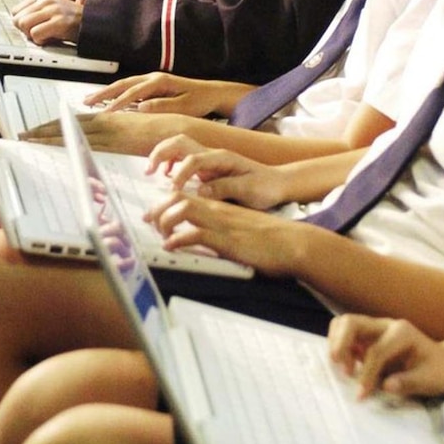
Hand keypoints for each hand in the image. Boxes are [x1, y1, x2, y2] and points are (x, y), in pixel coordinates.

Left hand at [11, 0, 81, 44]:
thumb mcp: (54, 10)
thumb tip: (20, 23)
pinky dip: (40, 41)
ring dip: (31, 36)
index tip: (29, 29)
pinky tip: (49, 40)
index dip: (21, 23)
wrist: (93, 24)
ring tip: (43, 37)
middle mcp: (46, 0)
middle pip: (18, 18)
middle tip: (37, 34)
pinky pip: (35, 34)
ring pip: (24, 24)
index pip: (16, 10)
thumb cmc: (74, 21)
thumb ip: (37, 13)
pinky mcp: (58, 23)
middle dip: (24, 30)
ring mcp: (52, 11)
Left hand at [21, 112, 192, 155]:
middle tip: (21, 135)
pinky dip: (69, 144)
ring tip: (28, 140)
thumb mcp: (132, 132)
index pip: (73, 122)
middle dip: (42, 130)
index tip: (34, 130)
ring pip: (72, 133)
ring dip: (49, 136)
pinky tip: (55, 146)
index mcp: (107, 119)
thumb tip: (99, 146)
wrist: (178, 130)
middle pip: (67, 126)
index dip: (52, 126)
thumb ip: (116, 137)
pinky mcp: (115, 143)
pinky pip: (87, 144)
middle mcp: (105, 122)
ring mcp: (109, 133)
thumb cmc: (158, 134)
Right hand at [84, 72, 238, 115]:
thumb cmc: (200, 100)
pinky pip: (130, 90)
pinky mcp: (152, 88)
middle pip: (123, 84)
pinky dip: (116, 95)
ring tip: (90, 101)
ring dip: (107, 93)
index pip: (134, 92)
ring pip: (124, 85)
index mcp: (160, 81)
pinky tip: (107, 103)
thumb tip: (141, 108)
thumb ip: (163, 106)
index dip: (119, 102)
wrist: (212, 93)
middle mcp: (153, 78)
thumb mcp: (184, 106)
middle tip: (86, 102)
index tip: (106, 113)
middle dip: (104, 93)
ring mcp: (151, 82)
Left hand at [143, 192, 310, 276]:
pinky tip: (171, 248)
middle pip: (178, 196)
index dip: (164, 203)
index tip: (153, 216)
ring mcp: (222, 223)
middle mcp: (218, 210)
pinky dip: (178, 240)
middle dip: (157, 209)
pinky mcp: (227, 240)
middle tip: (149, 225)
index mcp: (221, 206)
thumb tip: (204, 239)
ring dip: (165, 222)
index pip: (186, 195)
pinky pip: (194, 234)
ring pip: (182, 209)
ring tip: (162, 237)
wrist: (294, 244)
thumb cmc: (271, 240)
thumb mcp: (241, 228)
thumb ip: (223, 228)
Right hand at [147, 135, 287, 209]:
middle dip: (160, 153)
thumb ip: (224, 188)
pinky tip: (168, 176)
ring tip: (151, 172)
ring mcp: (209, 158)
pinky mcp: (208, 166)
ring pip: (179, 146)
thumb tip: (200, 191)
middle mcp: (213, 154)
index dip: (180, 174)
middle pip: (180, 142)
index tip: (174, 191)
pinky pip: (183, 158)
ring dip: (162, 155)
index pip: (193, 159)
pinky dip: (170, 163)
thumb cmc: (266, 187)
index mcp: (223, 158)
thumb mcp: (249, 190)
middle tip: (148, 171)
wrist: (279, 183)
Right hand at [327, 315, 443, 398]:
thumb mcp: (430, 380)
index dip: (366, 374)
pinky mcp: (368, 334)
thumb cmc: (438, 370)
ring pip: (344, 323)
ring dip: (336, 344)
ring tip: (344, 367)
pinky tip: (347, 364)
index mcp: (402, 332)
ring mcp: (375, 327)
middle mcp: (385, 324)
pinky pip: (344, 332)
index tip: (361, 394)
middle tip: (344, 371)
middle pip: (351, 323)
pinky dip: (338, 345)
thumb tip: (386, 385)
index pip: (375, 351)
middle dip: (341, 346)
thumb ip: (408, 382)